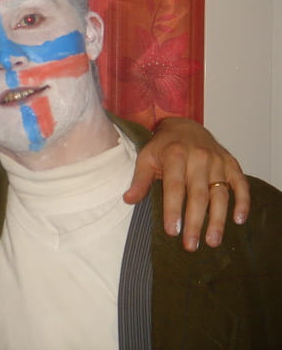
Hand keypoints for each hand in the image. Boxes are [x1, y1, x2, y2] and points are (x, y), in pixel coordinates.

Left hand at [123, 117, 249, 251]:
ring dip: (218, 219)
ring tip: (212, 241)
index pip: (174, 187)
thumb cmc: (163, 146)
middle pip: (198, 195)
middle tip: (191, 245)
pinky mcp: (231, 164)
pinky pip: (241, 184)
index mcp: (175, 155)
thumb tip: (128, 200)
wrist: (184, 125)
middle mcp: (199, 158)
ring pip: (220, 194)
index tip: (172, 231)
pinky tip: (239, 220)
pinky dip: (243, 202)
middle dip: (195, 222)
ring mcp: (218, 161)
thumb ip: (140, 180)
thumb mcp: (146, 157)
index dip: (173, 209)